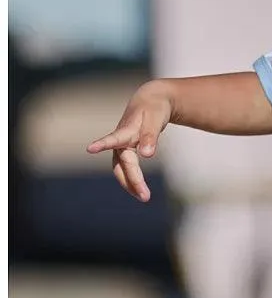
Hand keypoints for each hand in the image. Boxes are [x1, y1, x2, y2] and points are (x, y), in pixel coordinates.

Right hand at [86, 80, 173, 202]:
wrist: (150, 101)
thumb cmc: (153, 108)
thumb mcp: (155, 119)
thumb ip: (150, 136)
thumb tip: (146, 155)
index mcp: (126, 130)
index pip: (113, 139)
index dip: (103, 144)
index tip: (90, 148)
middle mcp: (120, 140)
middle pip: (123, 163)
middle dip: (132, 180)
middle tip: (145, 196)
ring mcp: (122, 146)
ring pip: (122, 169)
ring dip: (131, 183)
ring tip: (144, 197)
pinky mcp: (126, 150)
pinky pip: (127, 168)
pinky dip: (133, 180)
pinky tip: (141, 190)